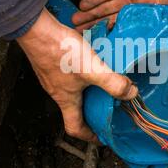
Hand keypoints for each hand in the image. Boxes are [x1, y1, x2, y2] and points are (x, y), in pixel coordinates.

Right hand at [17, 8, 137, 142]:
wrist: (37, 29)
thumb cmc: (60, 51)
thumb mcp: (92, 69)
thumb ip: (113, 82)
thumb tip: (131, 94)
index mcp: (66, 99)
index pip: (75, 128)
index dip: (89, 136)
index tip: (101, 137)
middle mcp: (57, 91)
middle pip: (74, 109)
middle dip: (91, 111)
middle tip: (108, 107)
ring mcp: (52, 76)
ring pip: (72, 90)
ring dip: (87, 90)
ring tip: (103, 83)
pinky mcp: (51, 62)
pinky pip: (68, 74)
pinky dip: (81, 74)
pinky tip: (91, 62)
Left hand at [72, 0, 167, 48]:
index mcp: (159, 17)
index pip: (139, 34)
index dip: (125, 43)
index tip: (111, 54)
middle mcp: (145, 8)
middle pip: (119, 23)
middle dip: (102, 31)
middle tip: (85, 41)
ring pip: (111, 8)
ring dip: (94, 16)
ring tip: (77, 25)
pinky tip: (83, 6)